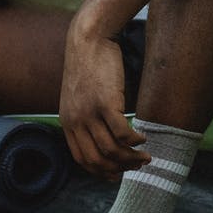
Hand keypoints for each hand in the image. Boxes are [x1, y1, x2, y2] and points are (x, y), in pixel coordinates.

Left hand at [59, 25, 149, 179]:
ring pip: (112, 150)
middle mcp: (76, 121)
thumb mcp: (78, 95)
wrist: (89, 38)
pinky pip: (123, 133)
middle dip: (119, 169)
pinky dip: (135, 141)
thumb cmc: (89, 64)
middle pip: (98, 160)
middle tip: (136, 166)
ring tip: (145, 156)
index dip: (101, 171)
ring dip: (131, 158)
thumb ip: (85, 115)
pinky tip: (144, 138)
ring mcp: (90, 113)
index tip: (117, 173)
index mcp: (67, 121)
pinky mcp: (106, 103)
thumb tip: (103, 133)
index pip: (82, 159)